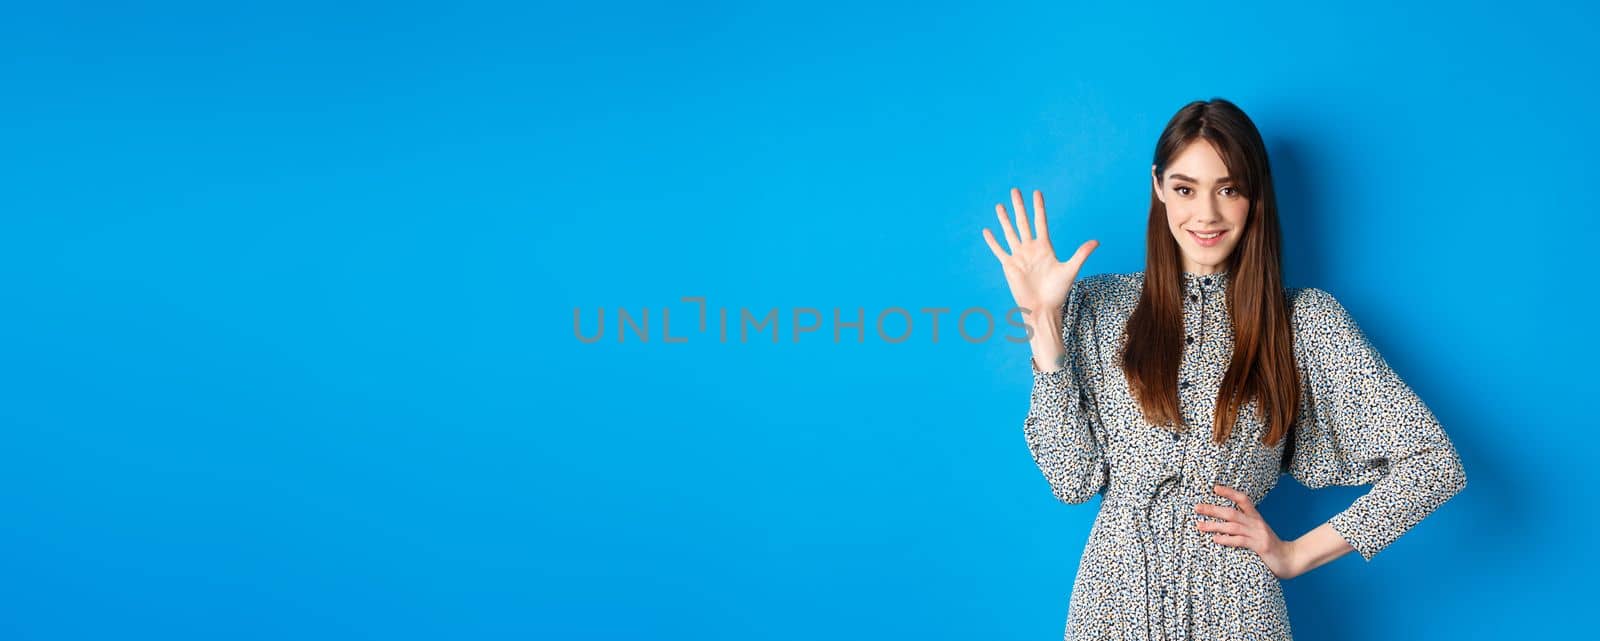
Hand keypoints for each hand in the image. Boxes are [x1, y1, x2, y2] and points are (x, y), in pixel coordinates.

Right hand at [981, 188, 1098, 319]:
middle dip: (1019, 207)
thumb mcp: (1070, 270)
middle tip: (1015, 190)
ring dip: (1004, 219)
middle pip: (1023, 222)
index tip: (1037, 193)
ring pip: (1010, 233)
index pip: (1040, 222)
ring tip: (999, 206)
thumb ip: (1081, 254)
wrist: (1043, 308)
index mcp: (1045, 247)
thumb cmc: (1058, 292)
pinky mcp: (1009, 266)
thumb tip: (1096, 241)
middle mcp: (1031, 249)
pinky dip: (993, 241)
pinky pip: (999, 251)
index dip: (1039, 207)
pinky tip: (987, 231)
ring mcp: (1019, 256)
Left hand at [1196, 485, 1298, 578]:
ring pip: (1233, 526)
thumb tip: (1223, 525)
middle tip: (1197, 508)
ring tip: (1200, 525)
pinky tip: (1215, 539)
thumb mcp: (1258, 533)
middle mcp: (1257, 523)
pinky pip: (1240, 541)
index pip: (1243, 499)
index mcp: (1256, 518)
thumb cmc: (1270, 547)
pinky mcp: (1260, 546)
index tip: (1215, 488)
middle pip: (1232, 512)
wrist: (1291, 559)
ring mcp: (1258, 534)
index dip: (1229, 492)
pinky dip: (1226, 539)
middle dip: (1213, 509)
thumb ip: (1245, 527)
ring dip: (1214, 525)